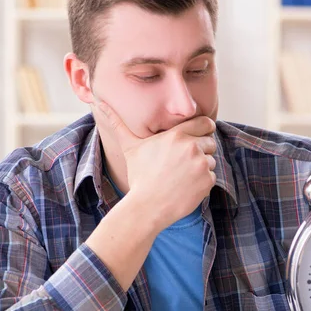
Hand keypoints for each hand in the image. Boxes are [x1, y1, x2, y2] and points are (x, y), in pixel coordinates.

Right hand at [93, 99, 216, 230]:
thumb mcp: (130, 147)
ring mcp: (201, 164)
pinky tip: (186, 188)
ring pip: (211, 161)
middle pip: (211, 142)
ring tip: (182, 177)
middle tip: (184, 164)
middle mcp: (192, 146)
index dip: (204, 130)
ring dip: (202, 168)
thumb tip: (98, 104)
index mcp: (177, 135)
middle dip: (202, 151)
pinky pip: (212, 177)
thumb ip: (119, 124)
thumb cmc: (139, 176)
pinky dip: (203, 183)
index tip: (200, 136)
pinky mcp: (207, 181)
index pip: (205, 123)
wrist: (147, 206)